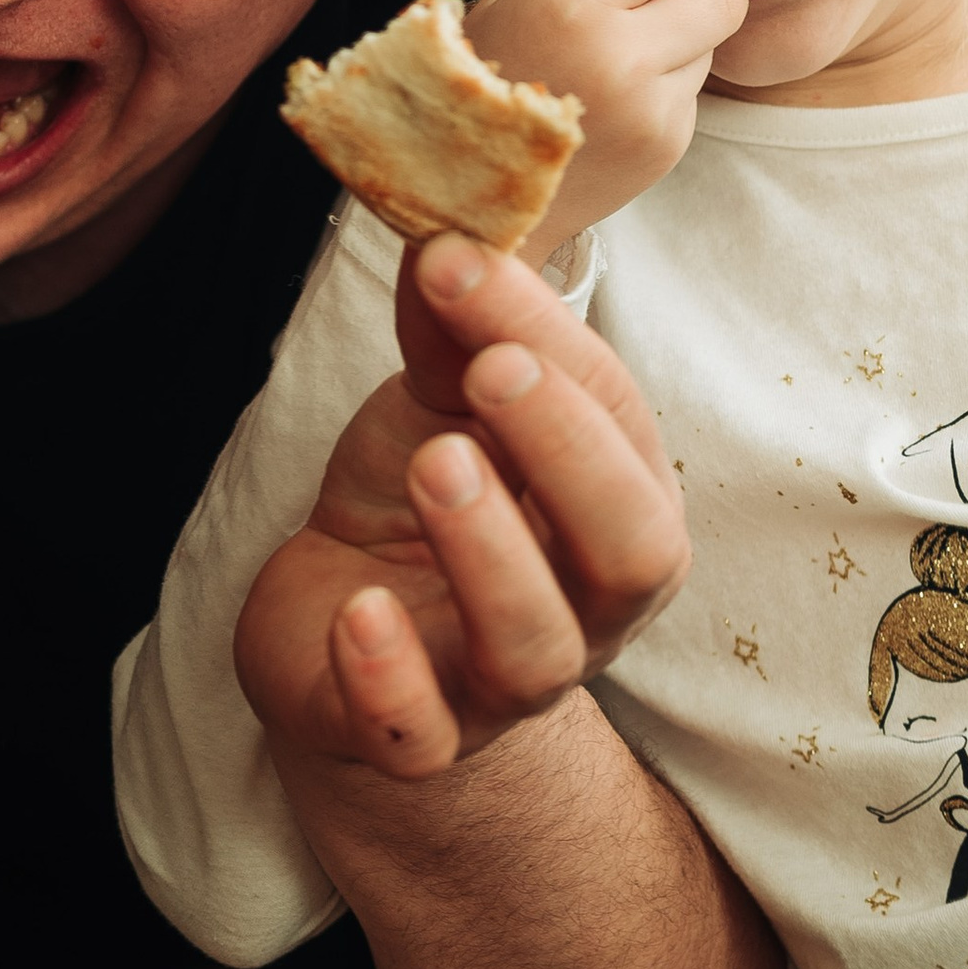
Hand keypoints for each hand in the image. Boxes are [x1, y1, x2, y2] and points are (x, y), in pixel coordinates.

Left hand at [233, 236, 686, 784]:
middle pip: (634, 554)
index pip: (620, 425)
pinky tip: (358, 612)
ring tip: (432, 464)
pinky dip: (390, 680)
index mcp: (616, 509)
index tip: (464, 264)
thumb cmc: (420, 500)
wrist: (334, 622)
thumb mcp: (438, 399)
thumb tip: (446, 230)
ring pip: (534, 653)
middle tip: (488, 373)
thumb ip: (453, 325)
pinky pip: (418, 738)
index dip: (552, 343)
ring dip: (490, 552)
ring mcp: (501, 686)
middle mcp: (586, 607)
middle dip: (568, 455)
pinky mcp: (409, 738)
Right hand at [465, 0, 746, 254]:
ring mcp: (649, 110)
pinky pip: (696, 88)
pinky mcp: (667, 146)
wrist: (463, 193)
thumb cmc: (482, 72)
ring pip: (714, 40)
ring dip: (677, 38)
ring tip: (609, 63)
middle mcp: (618, 58)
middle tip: (640, 6)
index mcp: (568, 4)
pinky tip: (611, 101)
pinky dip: (663, 85)